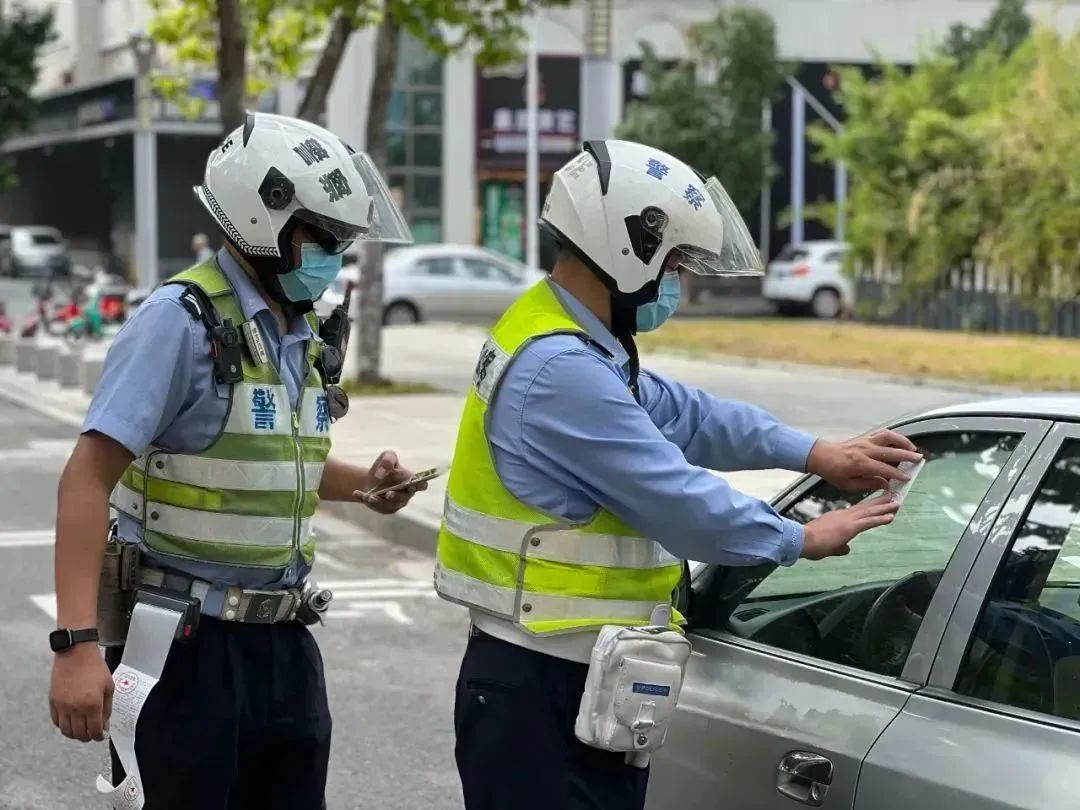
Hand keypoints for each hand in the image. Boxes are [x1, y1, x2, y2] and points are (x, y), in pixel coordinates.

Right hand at [49, 642, 113, 741]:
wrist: (76, 653)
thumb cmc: (94, 667)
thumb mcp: (109, 687)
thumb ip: (107, 709)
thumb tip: (104, 725)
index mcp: (92, 704)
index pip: (94, 731)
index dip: (98, 737)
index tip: (100, 736)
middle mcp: (76, 708)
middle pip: (79, 734)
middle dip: (87, 737)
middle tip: (92, 734)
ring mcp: (62, 706)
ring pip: (66, 731)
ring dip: (74, 734)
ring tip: (81, 730)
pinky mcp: (53, 702)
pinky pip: (56, 721)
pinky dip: (63, 726)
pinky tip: (70, 722)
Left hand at [354, 450, 427, 514]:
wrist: (371, 478)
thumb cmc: (384, 466)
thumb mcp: (386, 457)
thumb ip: (387, 461)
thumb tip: (381, 474)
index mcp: (411, 481)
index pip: (422, 485)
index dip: (420, 485)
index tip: (413, 483)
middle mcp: (405, 495)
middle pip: (404, 498)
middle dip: (396, 497)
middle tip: (388, 494)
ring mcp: (395, 504)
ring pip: (389, 506)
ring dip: (379, 502)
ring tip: (369, 497)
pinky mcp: (383, 509)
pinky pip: (375, 507)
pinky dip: (364, 500)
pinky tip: (356, 493)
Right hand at [801, 495, 899, 559]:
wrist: (803, 540)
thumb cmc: (811, 543)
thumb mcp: (828, 546)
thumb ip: (839, 547)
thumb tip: (847, 549)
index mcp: (838, 518)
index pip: (857, 511)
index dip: (869, 507)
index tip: (878, 503)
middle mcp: (844, 515)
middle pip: (866, 507)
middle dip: (880, 502)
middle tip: (893, 497)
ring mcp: (847, 520)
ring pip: (870, 512)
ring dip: (884, 508)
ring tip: (897, 503)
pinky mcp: (850, 527)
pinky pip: (868, 522)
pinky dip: (880, 519)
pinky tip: (890, 517)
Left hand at [807, 430, 922, 491]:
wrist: (820, 455)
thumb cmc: (833, 472)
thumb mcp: (848, 485)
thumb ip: (869, 484)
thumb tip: (887, 484)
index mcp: (860, 464)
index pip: (884, 469)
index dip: (897, 474)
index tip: (907, 478)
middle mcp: (864, 450)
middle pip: (891, 451)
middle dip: (907, 456)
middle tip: (919, 460)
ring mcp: (865, 441)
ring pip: (888, 437)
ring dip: (903, 442)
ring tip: (913, 449)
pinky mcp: (864, 437)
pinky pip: (882, 433)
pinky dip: (894, 436)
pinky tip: (901, 442)